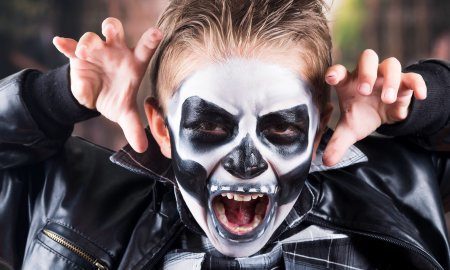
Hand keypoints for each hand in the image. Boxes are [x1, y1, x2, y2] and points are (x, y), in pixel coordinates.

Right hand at [53, 17, 162, 152]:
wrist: (93, 97)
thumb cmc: (114, 98)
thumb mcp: (124, 113)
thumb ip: (134, 128)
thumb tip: (142, 148)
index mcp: (133, 63)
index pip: (144, 49)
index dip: (150, 40)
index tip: (157, 33)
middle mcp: (115, 52)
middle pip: (115, 31)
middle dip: (111, 28)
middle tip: (110, 32)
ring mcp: (96, 52)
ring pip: (91, 37)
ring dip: (87, 41)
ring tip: (84, 50)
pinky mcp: (78, 57)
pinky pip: (70, 48)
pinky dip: (65, 45)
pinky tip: (59, 42)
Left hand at [322, 49, 426, 165]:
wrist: (383, 115)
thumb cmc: (361, 115)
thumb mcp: (349, 130)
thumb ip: (337, 143)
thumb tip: (327, 161)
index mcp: (348, 83)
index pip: (339, 71)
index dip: (334, 72)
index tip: (331, 78)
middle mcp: (367, 75)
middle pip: (368, 57)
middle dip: (366, 72)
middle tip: (364, 90)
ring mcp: (386, 77)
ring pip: (391, 64)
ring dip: (389, 80)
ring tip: (386, 99)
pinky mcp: (404, 84)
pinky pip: (413, 77)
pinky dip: (418, 83)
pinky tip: (420, 96)